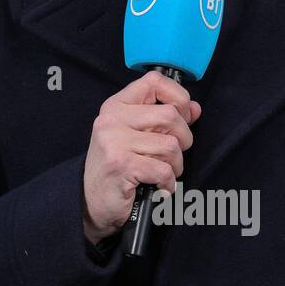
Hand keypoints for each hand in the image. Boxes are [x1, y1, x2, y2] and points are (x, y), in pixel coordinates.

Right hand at [82, 70, 201, 242]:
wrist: (90, 203)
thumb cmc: (117, 169)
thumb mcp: (136, 136)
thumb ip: (163, 119)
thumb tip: (194, 109)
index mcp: (116, 106)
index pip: (155, 82)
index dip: (178, 97)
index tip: (181, 117)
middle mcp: (112, 119)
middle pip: (170, 115)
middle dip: (183, 139)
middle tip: (172, 155)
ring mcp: (114, 141)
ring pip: (171, 145)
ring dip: (175, 165)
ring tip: (163, 173)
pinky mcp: (121, 165)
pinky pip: (163, 170)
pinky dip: (168, 183)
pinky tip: (159, 186)